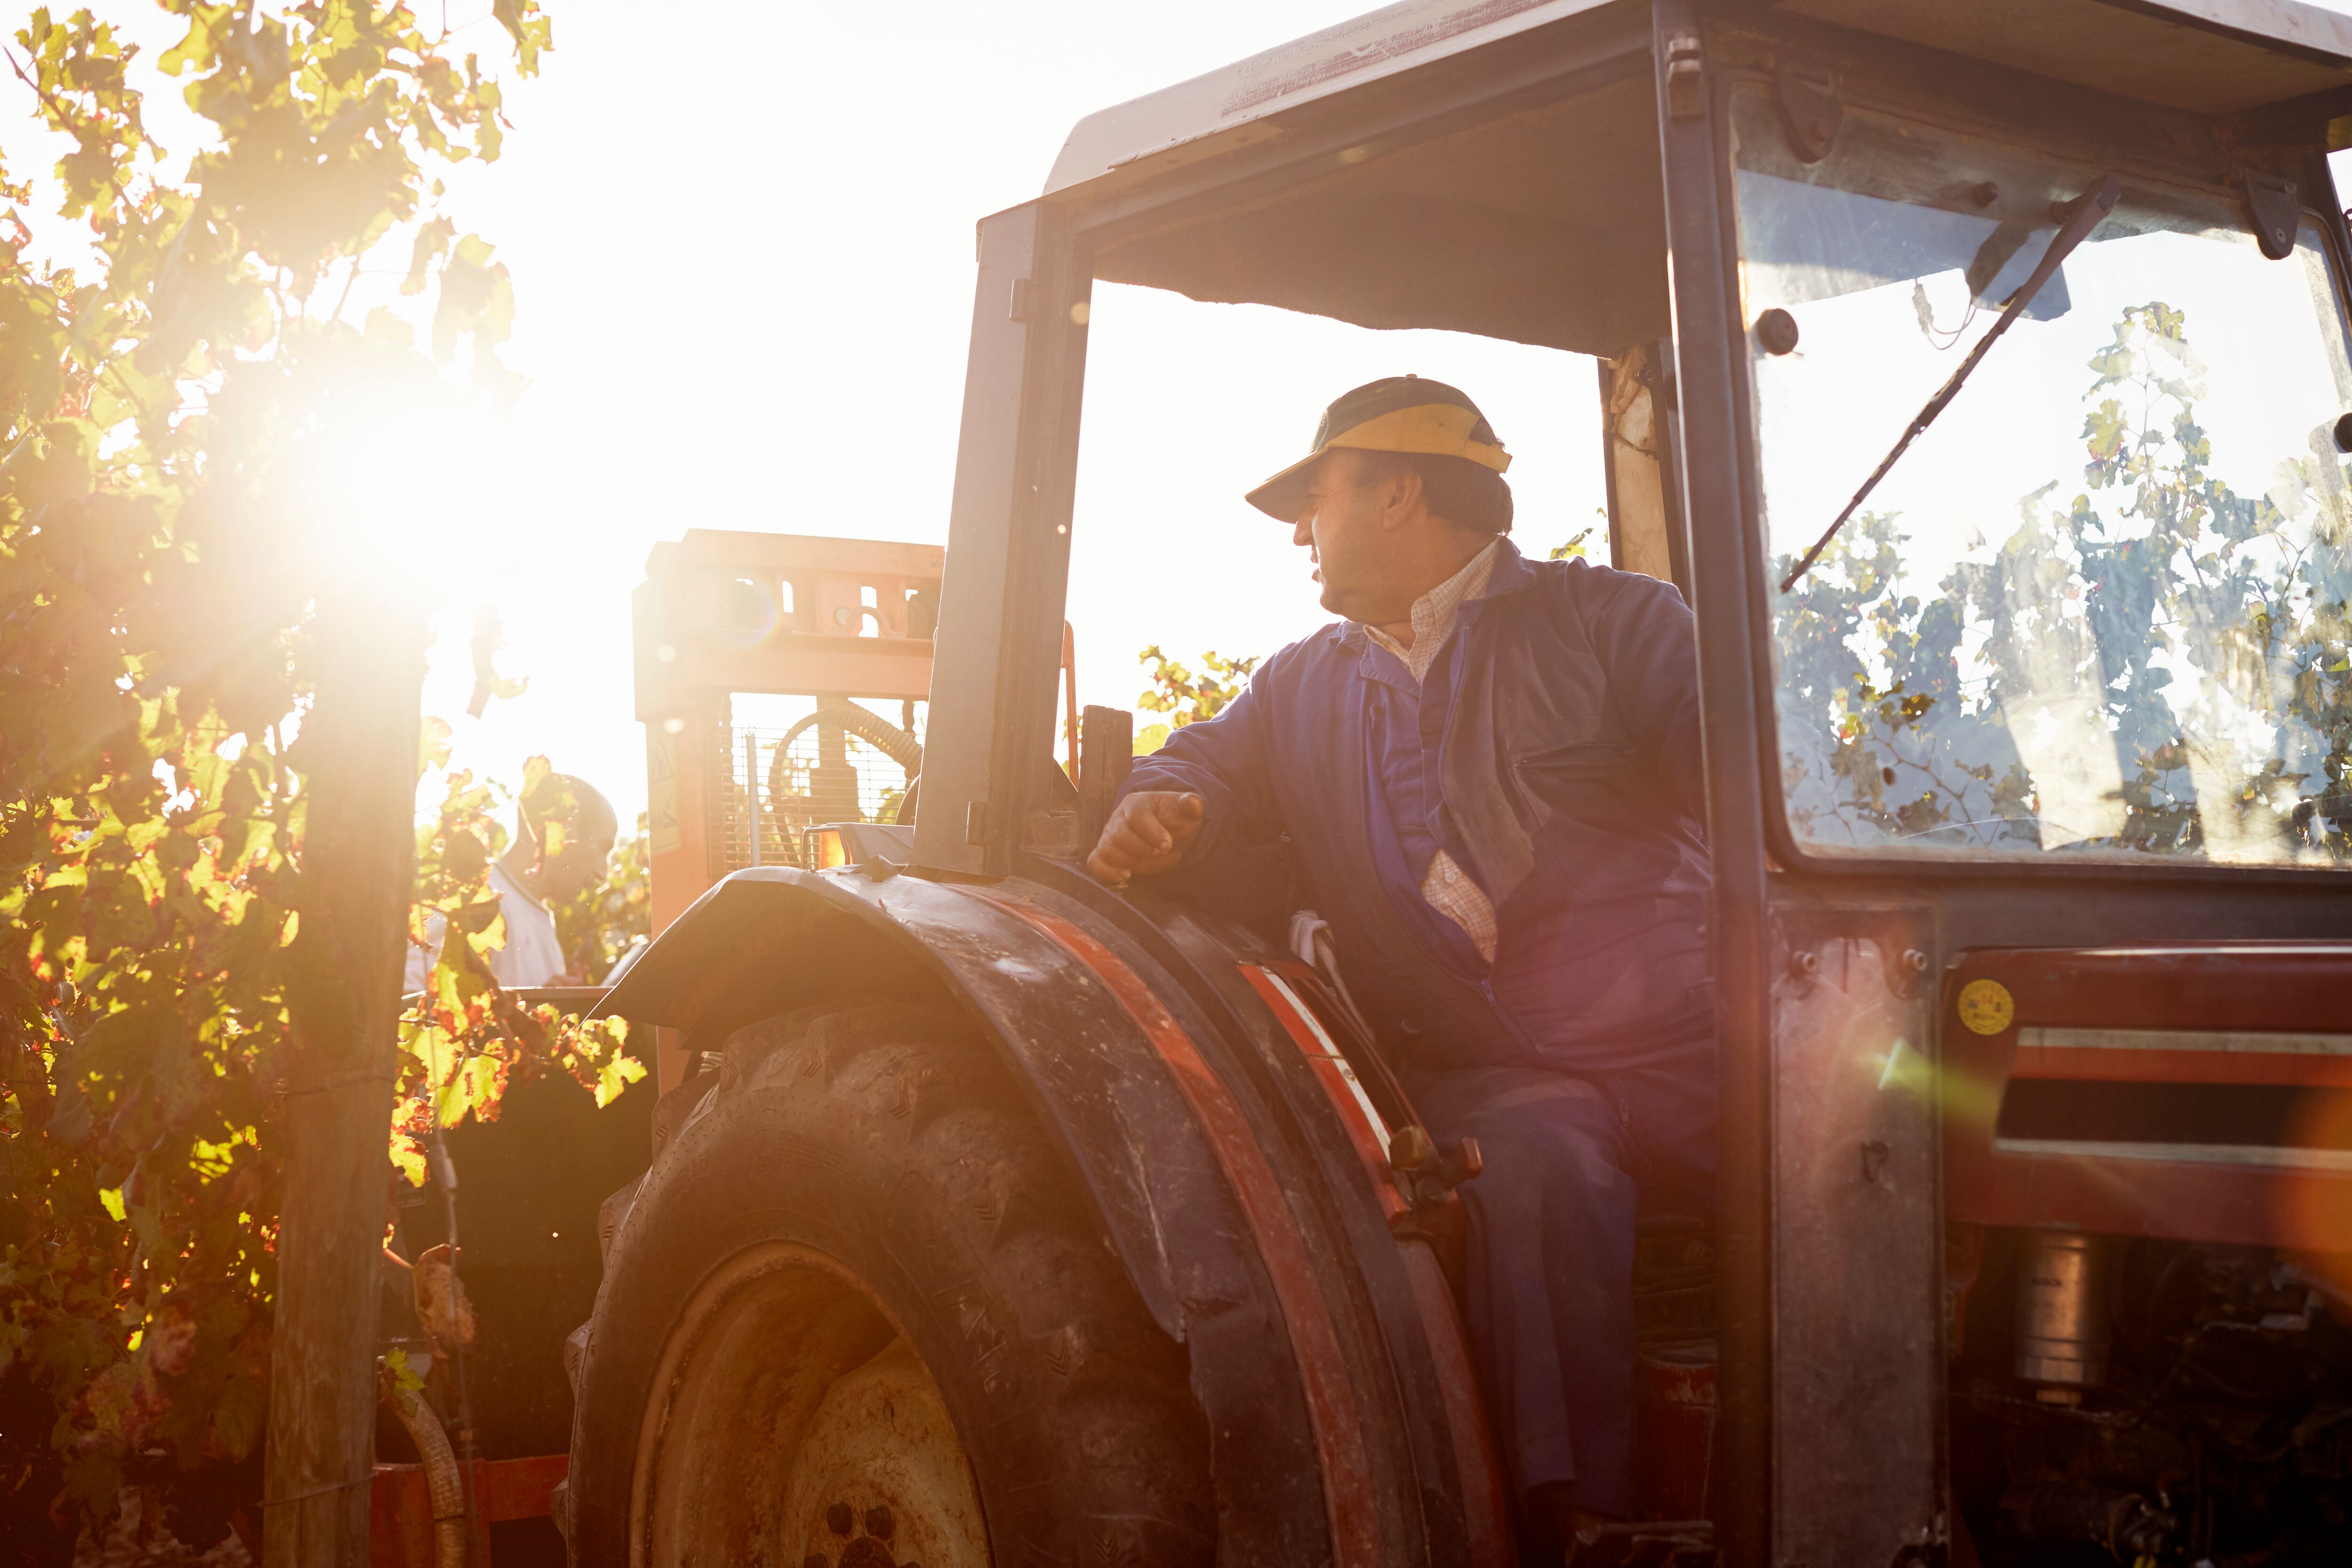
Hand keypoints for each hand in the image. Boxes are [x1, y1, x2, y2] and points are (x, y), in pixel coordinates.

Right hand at [1086, 791, 1205, 885]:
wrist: (1169, 835)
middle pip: (1119, 835)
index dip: (1152, 832)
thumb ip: (1191, 805)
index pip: (1136, 816)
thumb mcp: (1187, 811)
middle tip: (1158, 852)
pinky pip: (1095, 863)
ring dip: (1126, 861)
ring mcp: (1109, 836)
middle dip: (1141, 849)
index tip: (1167, 845)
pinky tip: (1126, 875)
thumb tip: (1192, 803)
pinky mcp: (1106, 854)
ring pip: (1106, 850)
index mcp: (1136, 803)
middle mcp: (1118, 818)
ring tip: (1142, 861)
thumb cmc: (1176, 820)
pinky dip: (1107, 872)